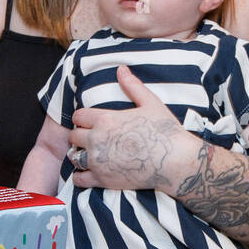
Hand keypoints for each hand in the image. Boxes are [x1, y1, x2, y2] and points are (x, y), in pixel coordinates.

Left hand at [67, 65, 195, 190]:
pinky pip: (79, 179)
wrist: (175, 162)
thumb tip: (121, 69)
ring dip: (79, 154)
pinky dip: (81, 176)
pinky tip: (89, 173)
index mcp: (105, 119)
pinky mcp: (103, 180)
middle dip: (80, 136)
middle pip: (73, 136)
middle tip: (91, 139)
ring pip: (74, 157)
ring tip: (89, 155)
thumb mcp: (150, 103)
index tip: (91, 123)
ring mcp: (98, 161)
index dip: (83, 119)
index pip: (79, 116)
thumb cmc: (165, 131)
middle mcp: (97, 140)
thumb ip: (132, 86)